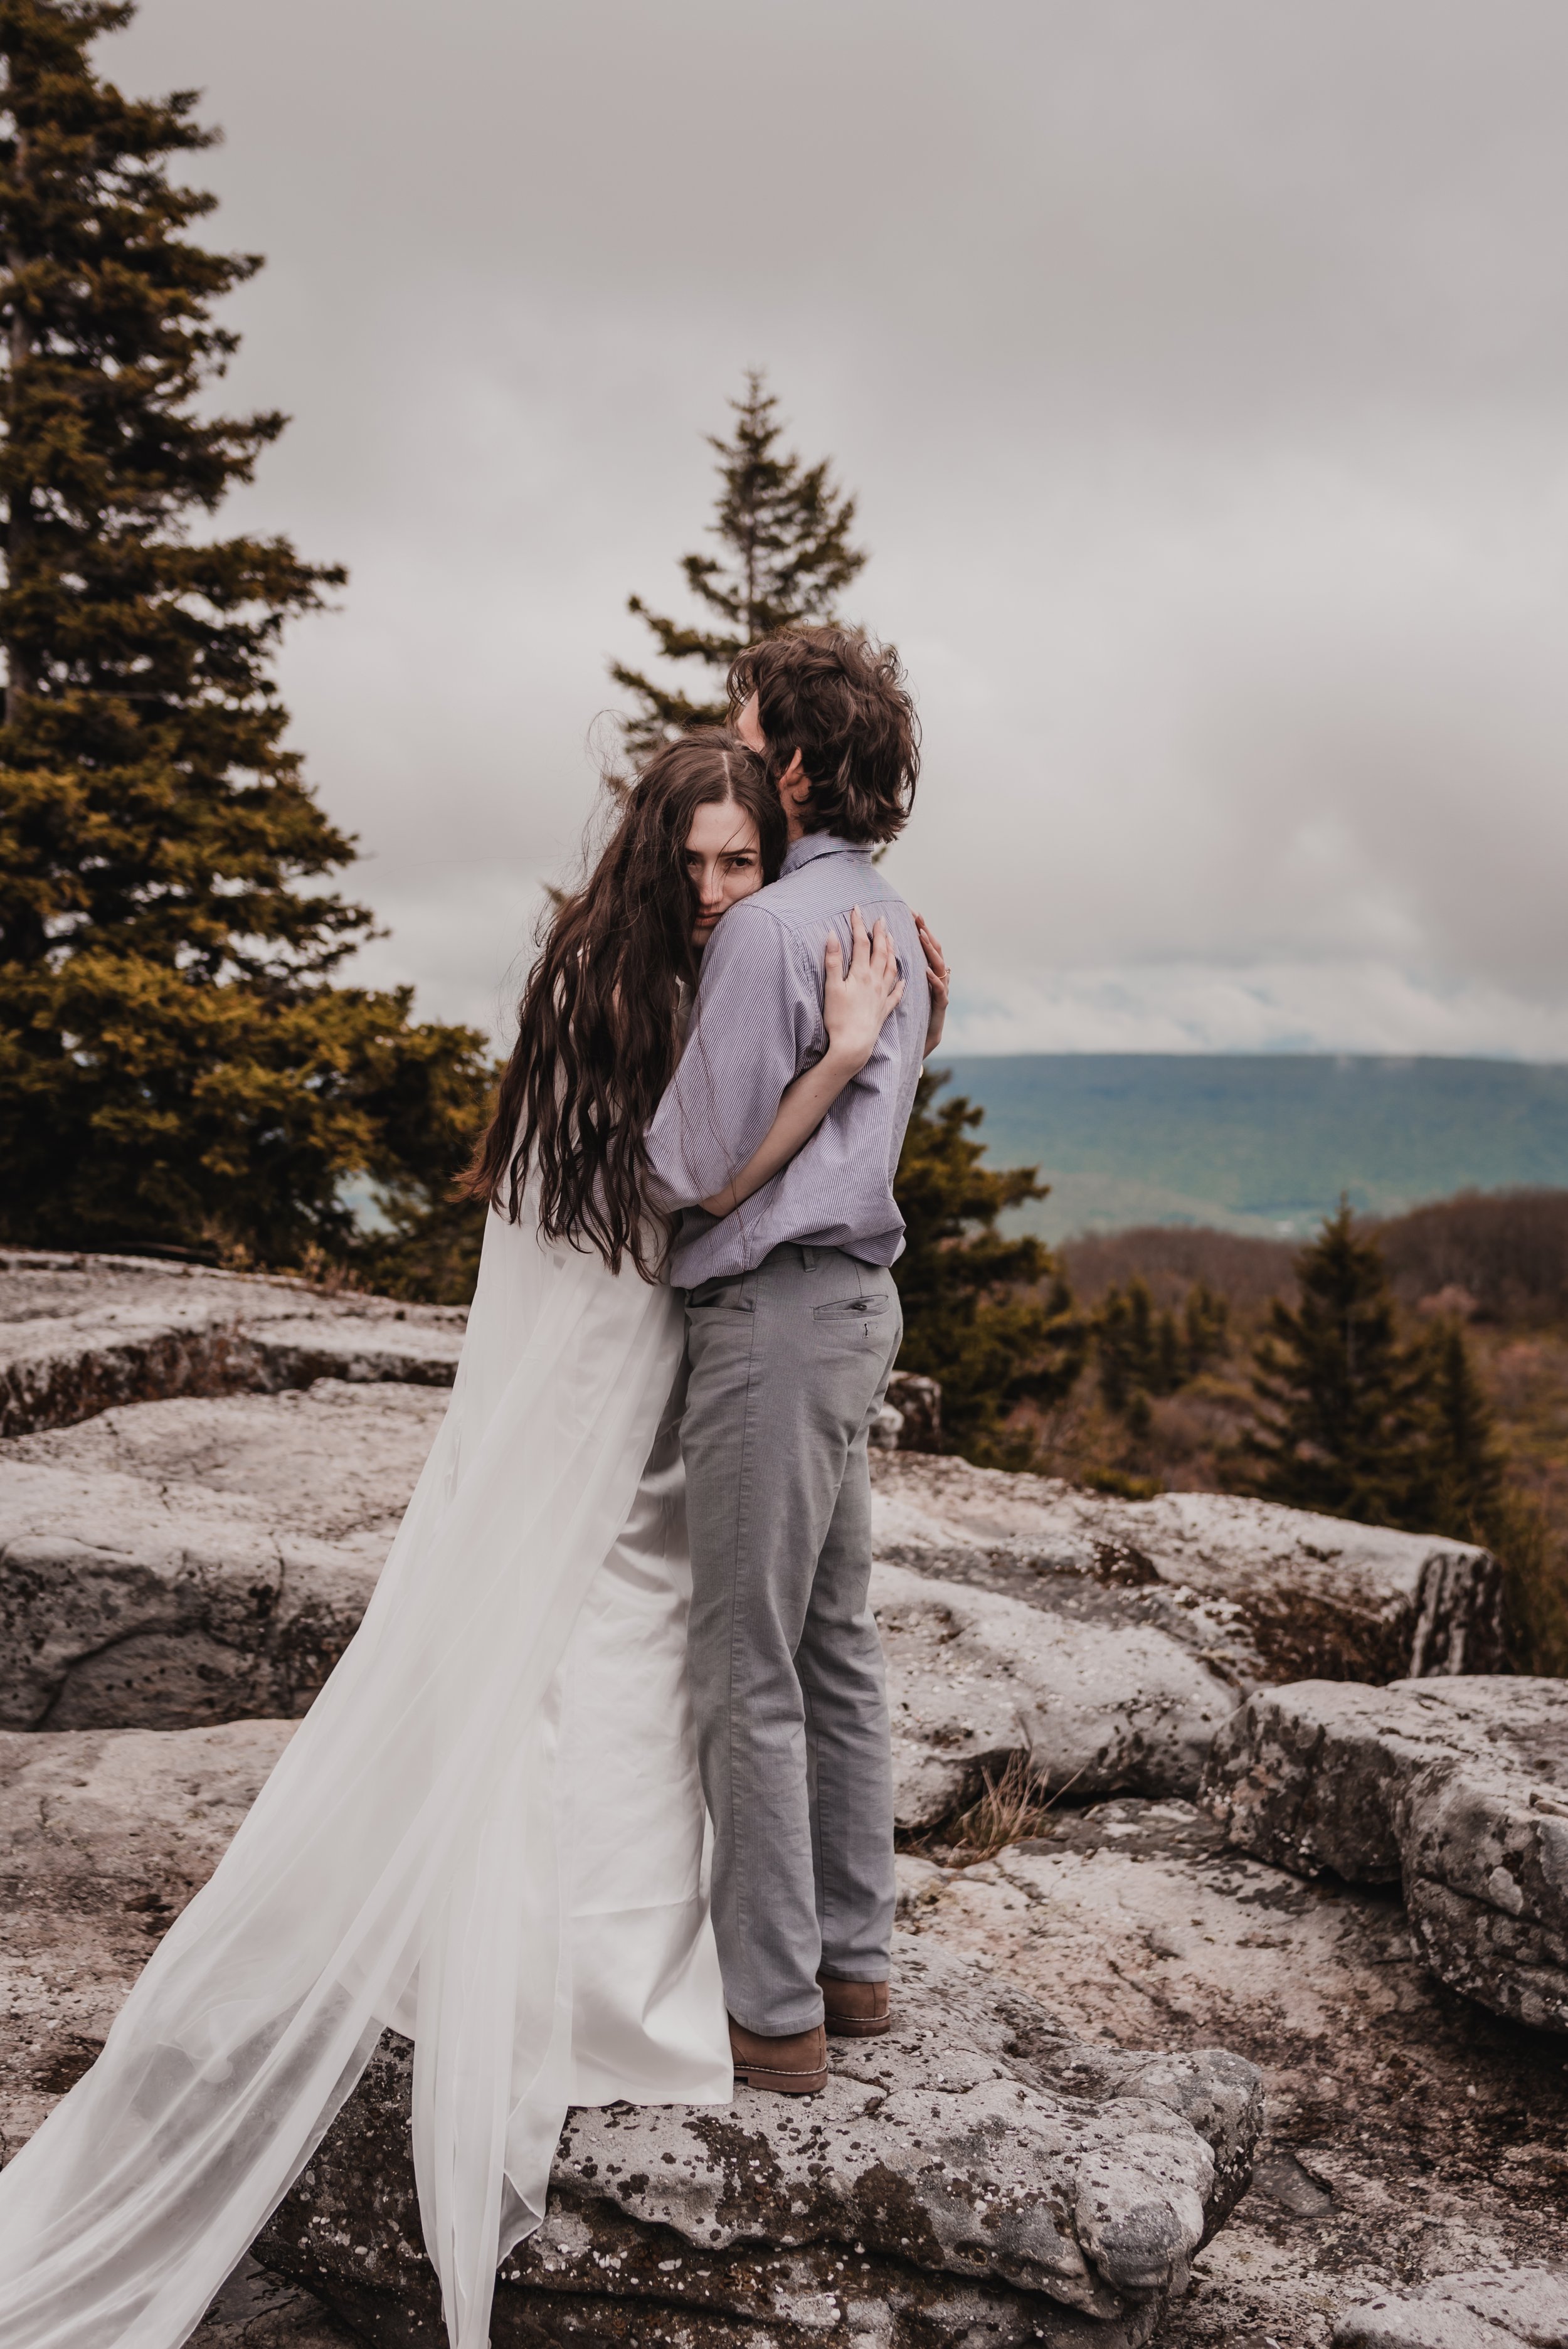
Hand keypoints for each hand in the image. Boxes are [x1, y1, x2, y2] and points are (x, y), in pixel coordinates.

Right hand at [823, 906, 904, 1073]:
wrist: (853, 1045)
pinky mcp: (884, 1010)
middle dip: (881, 933)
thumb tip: (832, 934)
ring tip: (894, 940)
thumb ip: (832, 960)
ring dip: (892, 951)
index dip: (859, 924)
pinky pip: (896, 994)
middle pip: (880, 952)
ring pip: (891, 968)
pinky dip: (900, 984)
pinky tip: (903, 980)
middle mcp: (875, 981)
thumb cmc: (838, 1018)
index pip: (861, 943)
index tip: (857, 908)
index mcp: (861, 974)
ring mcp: (882, 995)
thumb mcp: (831, 987)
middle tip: (882, 918)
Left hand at [914, 913, 948, 1055]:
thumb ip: (902, 967)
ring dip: (931, 952)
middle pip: (934, 950)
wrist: (924, 1038)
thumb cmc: (914, 1011)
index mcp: (926, 971)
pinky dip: (935, 981)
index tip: (911, 912)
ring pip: (940, 967)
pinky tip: (928, 972)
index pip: (924, 945)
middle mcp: (936, 977)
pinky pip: (939, 991)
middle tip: (918, 917)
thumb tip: (889, 947)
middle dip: (927, 933)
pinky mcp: (940, 1005)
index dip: (920, 928)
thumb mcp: (907, 986)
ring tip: (922, 938)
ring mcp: (940, 990)